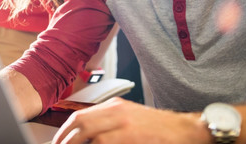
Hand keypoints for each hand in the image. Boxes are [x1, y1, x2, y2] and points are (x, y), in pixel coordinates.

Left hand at [52, 97, 210, 143]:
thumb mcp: (129, 116)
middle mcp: (118, 112)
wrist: (187, 130)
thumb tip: (86, 135)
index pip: (80, 115)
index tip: (58, 141)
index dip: (65, 131)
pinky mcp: (133, 138)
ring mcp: (126, 126)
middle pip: (81, 124)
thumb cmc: (158, 127)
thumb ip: (107, 121)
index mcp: (115, 105)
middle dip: (66, 139)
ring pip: (93, 137)